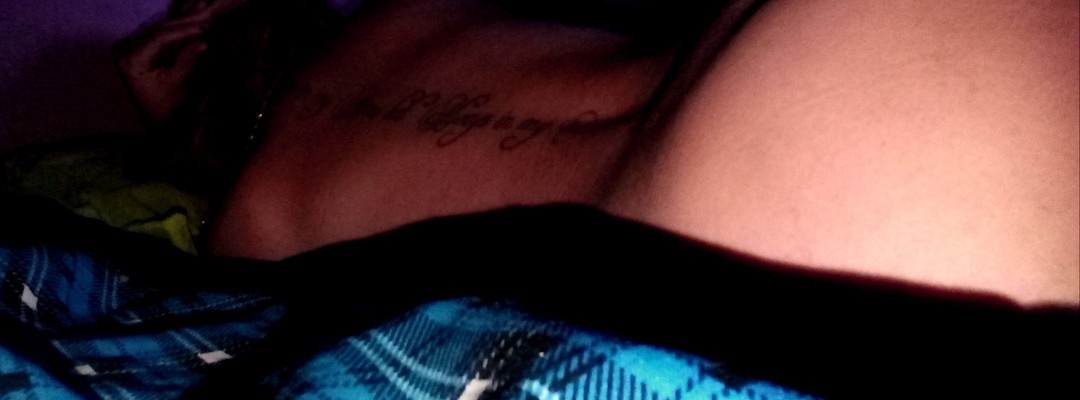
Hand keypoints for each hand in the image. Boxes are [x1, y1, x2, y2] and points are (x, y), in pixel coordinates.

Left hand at [113, 7, 216, 125]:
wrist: (163, 130)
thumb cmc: (168, 111)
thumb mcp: (178, 85)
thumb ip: (187, 60)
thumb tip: (202, 41)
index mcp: (131, 61)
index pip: (157, 37)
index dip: (180, 29)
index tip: (201, 26)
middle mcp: (129, 53)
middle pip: (159, 30)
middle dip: (184, 21)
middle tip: (204, 11)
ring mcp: (136, 52)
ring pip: (162, 30)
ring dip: (183, 21)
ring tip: (202, 9)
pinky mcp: (146, 54)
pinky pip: (165, 37)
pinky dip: (180, 30)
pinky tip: (193, 18)